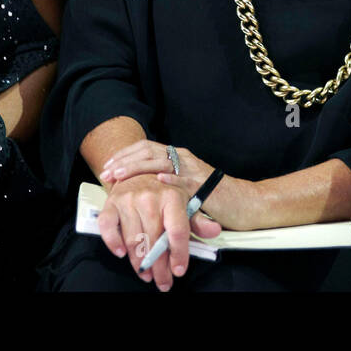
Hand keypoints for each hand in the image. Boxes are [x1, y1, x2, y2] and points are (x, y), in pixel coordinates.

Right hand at [99, 174, 221, 290]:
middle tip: (163, 281)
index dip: (178, 254)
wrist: (136, 171)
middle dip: (159, 266)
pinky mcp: (111, 204)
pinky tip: (121, 254)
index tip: (178, 271)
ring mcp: (128, 200)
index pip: (177, 231)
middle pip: (155, 240)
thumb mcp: (184, 202)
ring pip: (134, 239)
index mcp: (172, 197)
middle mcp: (150, 197)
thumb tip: (214, 231)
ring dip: (139, 262)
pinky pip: (108, 227)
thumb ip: (198, 220)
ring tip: (146, 274)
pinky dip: (113, 243)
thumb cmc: (162, 192)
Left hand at [100, 141, 257, 228]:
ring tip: (119, 175)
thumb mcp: (183, 186)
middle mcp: (183, 158)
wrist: (243, 203)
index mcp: (178, 156)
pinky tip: (157, 180)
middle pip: (148, 151)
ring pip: (160, 162)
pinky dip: (170, 178)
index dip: (124, 155)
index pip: (145, 148)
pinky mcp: (202, 185)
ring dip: (137, 167)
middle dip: (124, 161)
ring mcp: (193, 170)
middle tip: (107, 171)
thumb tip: (138, 187)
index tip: (107, 165)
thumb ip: (166, 182)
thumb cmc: (212, 198)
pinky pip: (184, 179)